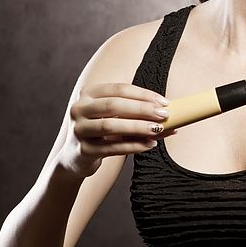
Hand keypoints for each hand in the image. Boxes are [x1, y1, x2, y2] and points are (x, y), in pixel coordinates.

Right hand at [59, 83, 177, 177]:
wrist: (77, 157)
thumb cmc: (102, 132)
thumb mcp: (115, 118)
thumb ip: (136, 114)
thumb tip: (168, 112)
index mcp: (87, 94)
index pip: (118, 89)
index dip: (143, 94)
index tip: (164, 102)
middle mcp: (78, 109)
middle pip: (113, 105)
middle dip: (142, 109)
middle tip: (164, 114)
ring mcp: (79, 130)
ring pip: (110, 126)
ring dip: (138, 127)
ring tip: (158, 129)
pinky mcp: (83, 150)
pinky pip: (112, 147)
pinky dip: (134, 145)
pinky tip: (150, 144)